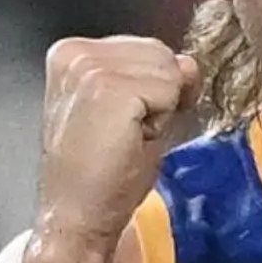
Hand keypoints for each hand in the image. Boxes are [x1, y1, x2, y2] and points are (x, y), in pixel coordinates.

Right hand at [37, 36, 201, 248]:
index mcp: (72, 52)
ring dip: (163, 109)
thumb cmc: (103, 172)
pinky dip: (162, 121)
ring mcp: (88, 67)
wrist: (79, 214)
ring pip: (170, 69)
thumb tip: (190, 62)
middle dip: (162, 95)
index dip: (157, 87)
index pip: (150, 48)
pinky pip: (170, 90)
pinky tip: (133, 140)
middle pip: (162, 53)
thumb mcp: (134, 111)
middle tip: (130, 133)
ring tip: (129, 136)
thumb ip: (158, 78)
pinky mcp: (106, 87)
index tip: (129, 121)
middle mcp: (74, 51)